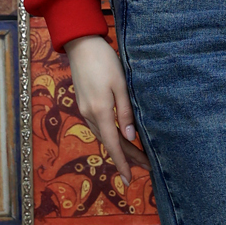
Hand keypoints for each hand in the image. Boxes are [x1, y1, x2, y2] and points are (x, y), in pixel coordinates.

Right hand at [63, 34, 149, 185]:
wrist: (80, 45)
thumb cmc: (104, 60)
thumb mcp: (120, 85)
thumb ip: (126, 112)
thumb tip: (130, 137)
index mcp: (100, 111)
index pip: (113, 144)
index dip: (123, 163)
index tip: (130, 179)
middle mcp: (90, 114)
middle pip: (110, 143)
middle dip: (127, 157)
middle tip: (145, 168)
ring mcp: (85, 110)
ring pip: (104, 136)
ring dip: (120, 148)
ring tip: (137, 156)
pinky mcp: (84, 104)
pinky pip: (99, 127)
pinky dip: (111, 136)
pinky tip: (120, 138)